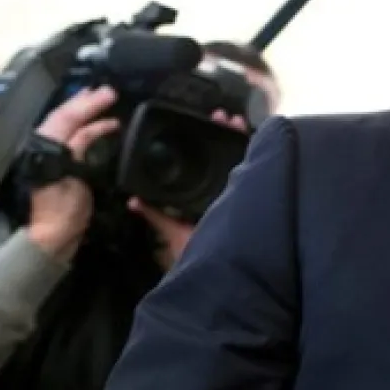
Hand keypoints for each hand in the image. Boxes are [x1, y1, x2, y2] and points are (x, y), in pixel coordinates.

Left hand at [26, 86, 119, 262]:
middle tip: (107, 91)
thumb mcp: (74, 174)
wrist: (55, 237)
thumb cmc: (64, 210)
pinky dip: (91, 129)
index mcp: (47, 148)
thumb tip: (94, 127)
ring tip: (105, 101)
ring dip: (87, 112)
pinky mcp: (63, 166)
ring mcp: (54, 157)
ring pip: (69, 126)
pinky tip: (107, 127)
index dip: (89, 103)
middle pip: (65, 116)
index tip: (110, 94)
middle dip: (86, 101)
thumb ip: (80, 147)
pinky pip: (77, 139)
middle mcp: (46, 148)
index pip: (68, 117)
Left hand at [129, 110, 248, 268]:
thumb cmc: (196, 255)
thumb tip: (133, 200)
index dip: (206, 145)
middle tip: (219, 117)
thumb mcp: (172, 231)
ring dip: (237, 138)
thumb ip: (156, 215)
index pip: (208, 165)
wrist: (217, 272)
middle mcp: (227, 192)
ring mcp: (241, 192)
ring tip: (232, 119)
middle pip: (226, 157)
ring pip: (241, 158)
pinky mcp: (254, 195)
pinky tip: (250, 132)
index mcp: (208, 198)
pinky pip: (255, 168)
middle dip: (223, 136)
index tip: (201, 127)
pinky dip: (254, 150)